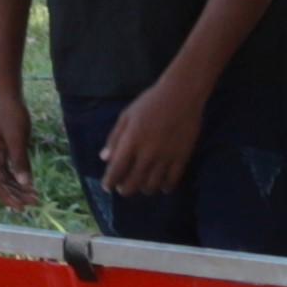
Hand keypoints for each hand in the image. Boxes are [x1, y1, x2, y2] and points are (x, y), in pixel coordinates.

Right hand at [0, 87, 34, 209]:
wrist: (4, 94)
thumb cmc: (10, 113)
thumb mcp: (18, 138)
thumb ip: (20, 162)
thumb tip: (25, 184)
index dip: (8, 197)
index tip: (23, 208)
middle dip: (15, 194)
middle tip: (34, 203)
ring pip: (2, 176)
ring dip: (17, 187)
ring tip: (34, 196)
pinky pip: (5, 168)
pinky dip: (15, 176)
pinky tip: (27, 183)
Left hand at [93, 76, 203, 204]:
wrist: (181, 95)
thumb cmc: (150, 103)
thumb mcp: (126, 116)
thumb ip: (114, 138)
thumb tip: (104, 158)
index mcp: (131, 142)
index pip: (116, 170)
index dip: (109, 182)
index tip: (107, 186)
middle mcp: (147, 153)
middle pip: (133, 183)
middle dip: (125, 190)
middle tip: (123, 189)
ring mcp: (166, 157)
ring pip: (152, 185)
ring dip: (144, 189)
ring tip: (142, 185)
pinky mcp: (182, 157)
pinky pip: (172, 180)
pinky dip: (165, 187)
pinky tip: (162, 186)